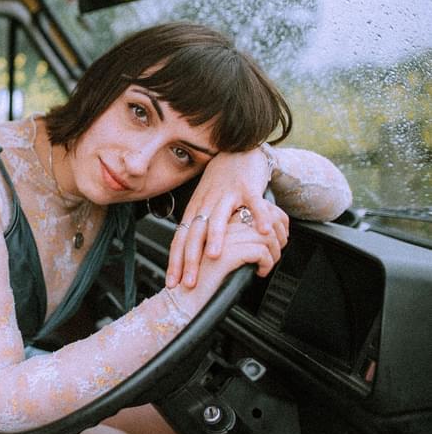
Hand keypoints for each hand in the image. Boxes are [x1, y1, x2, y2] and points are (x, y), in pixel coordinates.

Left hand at [167, 147, 286, 288]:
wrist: (237, 151)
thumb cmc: (219, 184)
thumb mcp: (204, 206)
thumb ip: (201, 229)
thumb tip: (194, 258)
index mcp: (195, 210)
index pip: (180, 239)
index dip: (175, 261)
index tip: (172, 282)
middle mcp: (207, 203)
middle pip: (195, 233)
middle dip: (191, 259)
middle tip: (189, 281)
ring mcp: (227, 195)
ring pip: (219, 217)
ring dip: (216, 237)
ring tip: (213, 256)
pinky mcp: (248, 188)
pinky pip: (255, 203)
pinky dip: (258, 216)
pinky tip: (261, 232)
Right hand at [168, 221, 283, 315]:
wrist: (186, 300)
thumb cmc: (203, 282)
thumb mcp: (219, 255)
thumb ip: (233, 240)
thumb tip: (258, 236)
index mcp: (211, 223)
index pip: (249, 210)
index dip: (267, 225)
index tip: (272, 243)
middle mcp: (215, 226)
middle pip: (258, 220)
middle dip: (274, 237)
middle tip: (273, 254)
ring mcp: (220, 238)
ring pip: (263, 235)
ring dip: (273, 252)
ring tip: (267, 264)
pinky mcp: (227, 253)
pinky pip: (260, 251)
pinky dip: (266, 263)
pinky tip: (259, 272)